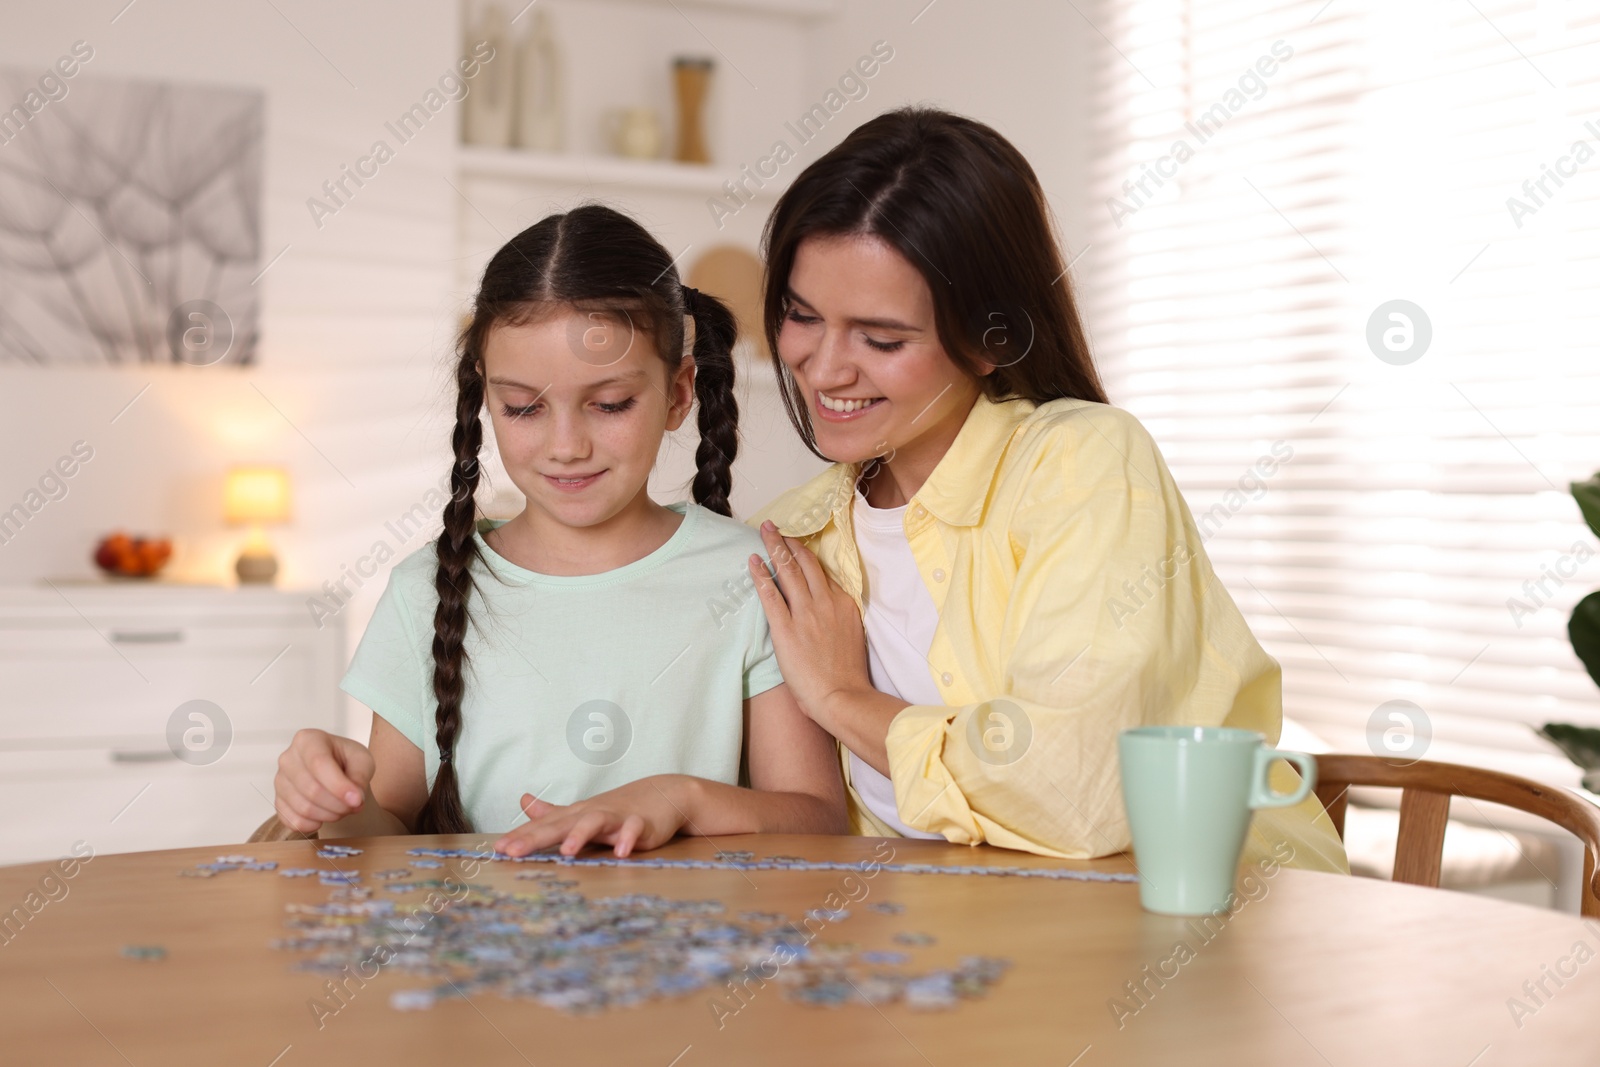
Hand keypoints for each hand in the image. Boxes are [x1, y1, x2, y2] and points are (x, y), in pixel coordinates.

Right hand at [273, 728, 375, 833]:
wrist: (335, 769)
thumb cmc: (346, 760)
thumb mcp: (362, 760)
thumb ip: (361, 776)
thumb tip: (355, 799)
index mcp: (308, 740)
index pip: (319, 763)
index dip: (339, 786)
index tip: (357, 800)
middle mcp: (288, 758)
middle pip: (311, 789)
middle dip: (339, 804)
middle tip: (355, 805)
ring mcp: (280, 781)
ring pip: (303, 808)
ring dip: (329, 815)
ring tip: (342, 808)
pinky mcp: (278, 801)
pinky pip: (292, 821)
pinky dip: (312, 825)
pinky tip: (324, 818)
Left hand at [492, 776, 692, 857]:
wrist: (664, 794)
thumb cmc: (620, 808)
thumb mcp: (583, 812)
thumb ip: (553, 813)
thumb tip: (523, 802)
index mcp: (576, 815)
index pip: (544, 826)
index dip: (521, 837)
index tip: (497, 850)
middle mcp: (592, 813)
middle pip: (560, 824)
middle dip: (535, 838)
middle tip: (512, 851)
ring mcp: (617, 817)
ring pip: (595, 823)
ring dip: (581, 835)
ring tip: (568, 852)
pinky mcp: (641, 824)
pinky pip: (634, 830)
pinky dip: (628, 839)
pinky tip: (622, 852)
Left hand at [748, 520, 871, 727]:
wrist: (841, 695)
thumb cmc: (847, 674)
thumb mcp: (851, 635)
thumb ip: (839, 616)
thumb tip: (828, 608)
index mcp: (842, 604)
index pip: (821, 572)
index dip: (805, 555)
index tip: (795, 544)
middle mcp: (824, 602)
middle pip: (804, 563)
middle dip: (788, 542)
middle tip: (774, 527)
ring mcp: (805, 613)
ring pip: (788, 571)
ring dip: (774, 547)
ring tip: (764, 531)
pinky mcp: (785, 628)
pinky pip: (770, 594)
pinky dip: (761, 575)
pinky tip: (752, 561)